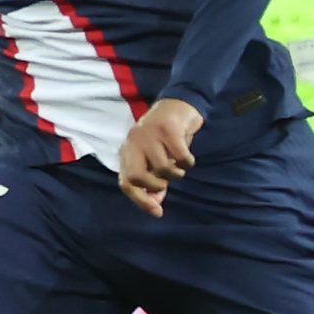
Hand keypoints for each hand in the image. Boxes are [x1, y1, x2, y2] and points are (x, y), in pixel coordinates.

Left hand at [118, 97, 203, 216]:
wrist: (181, 102)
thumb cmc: (169, 136)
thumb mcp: (159, 159)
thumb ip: (155, 180)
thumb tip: (155, 204)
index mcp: (129, 151)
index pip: (126, 182)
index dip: (140, 200)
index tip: (158, 211)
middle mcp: (134, 141)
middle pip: (135, 176)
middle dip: (155, 186)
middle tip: (167, 181)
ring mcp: (149, 134)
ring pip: (161, 168)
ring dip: (176, 173)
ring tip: (179, 166)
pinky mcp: (167, 128)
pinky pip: (180, 157)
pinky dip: (188, 163)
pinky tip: (188, 158)